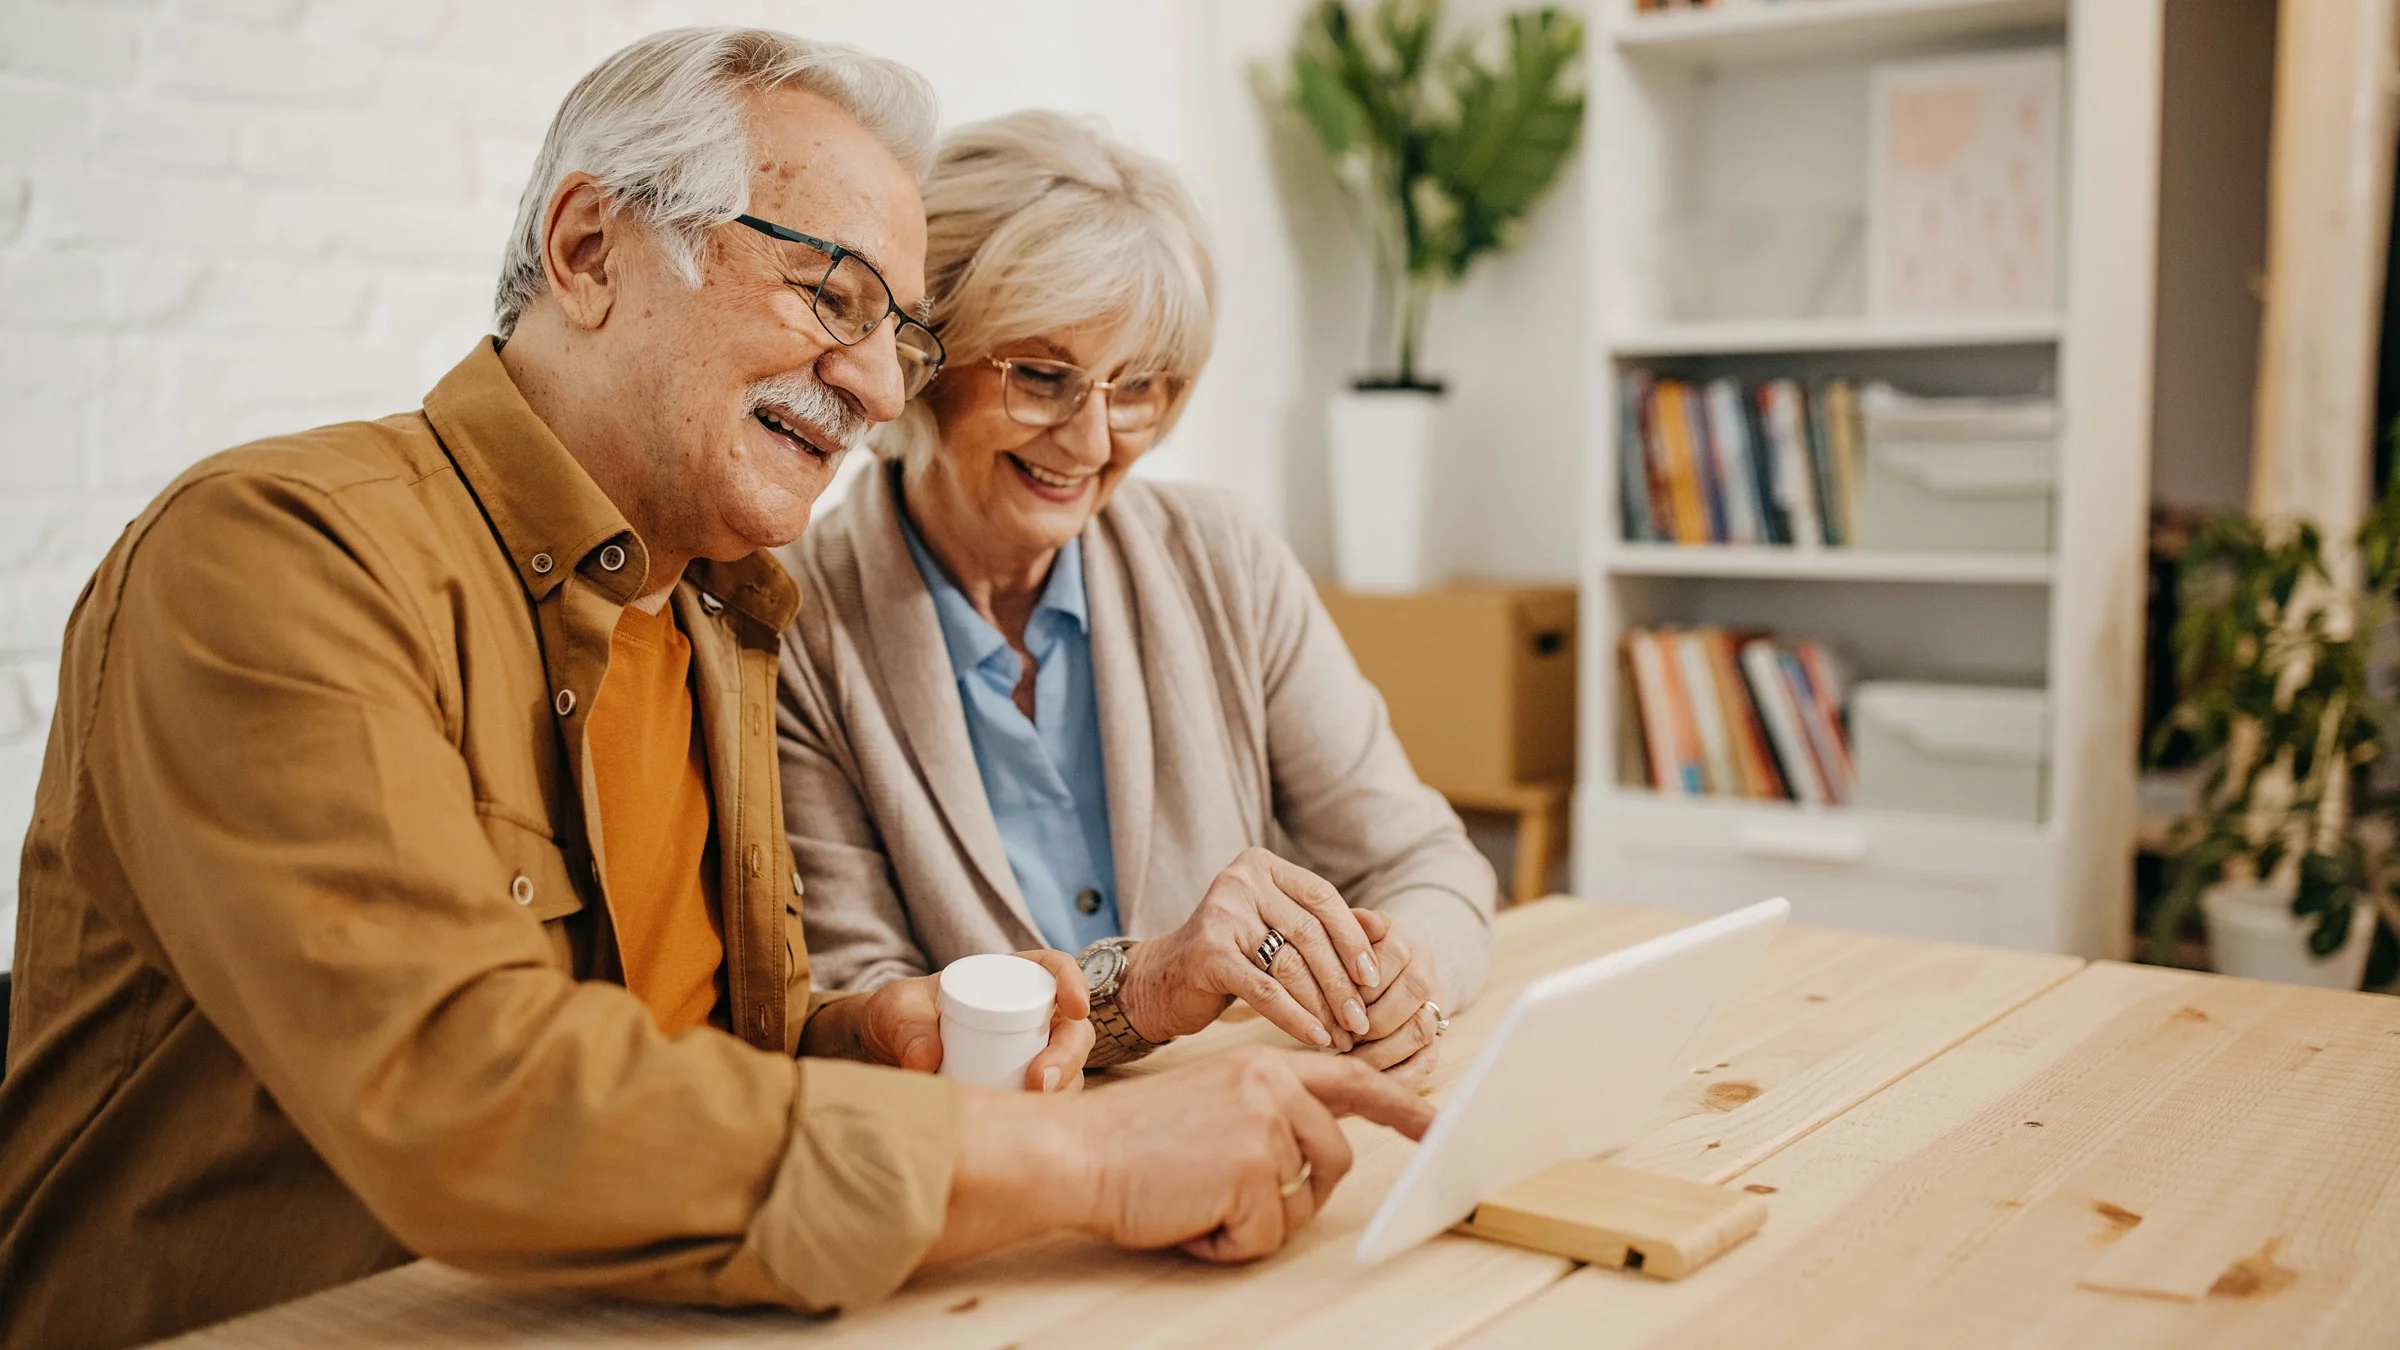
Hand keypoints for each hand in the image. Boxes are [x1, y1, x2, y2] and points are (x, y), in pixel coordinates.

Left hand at [802, 950, 1094, 1091]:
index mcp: (1009, 978)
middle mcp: (1029, 1017)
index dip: (1074, 983)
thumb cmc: (897, 1018)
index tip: (1075, 1008)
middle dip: (1068, 1055)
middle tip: (1042, 1083)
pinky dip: (1042, 1116)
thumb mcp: (896, 1011)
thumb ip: (908, 1027)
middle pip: (1072, 1030)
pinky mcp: (1021, 1091)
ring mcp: (1030, 1056)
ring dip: (1061, 1091)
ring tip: (1029, 1110)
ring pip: (1068, 1071)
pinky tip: (1024, 1130)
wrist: (883, 1057)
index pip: (1054, 969)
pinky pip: (1045, 1104)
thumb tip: (927, 1060)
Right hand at [1076, 1046, 1435, 1260]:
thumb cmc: (1131, 1140)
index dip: (1401, 1106)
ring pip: (1298, 1205)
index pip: (1353, 1079)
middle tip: (1231, 1200)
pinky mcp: (1252, 1170)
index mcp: (1265, 1064)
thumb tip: (1316, 1154)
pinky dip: (1225, 1244)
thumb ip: (1268, 1111)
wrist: (1074, 1153)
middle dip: (1294, 1196)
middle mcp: (1274, 1086)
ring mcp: (1266, 1126)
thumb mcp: (1211, 1101)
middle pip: (1333, 1161)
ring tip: (1196, 1199)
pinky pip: (1265, 1237)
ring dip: (1250, 1221)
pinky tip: (1187, 1216)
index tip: (1440, 1125)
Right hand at [1116, 848, 1379, 1050]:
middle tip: (1362, 1020)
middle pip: (1309, 933)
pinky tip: (1316, 1038)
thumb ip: (1320, 924)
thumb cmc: (1229, 955)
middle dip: (1341, 981)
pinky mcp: (1207, 954)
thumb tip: (1384, 930)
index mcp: (1261, 866)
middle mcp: (1239, 881)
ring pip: (1290, 964)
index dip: (1353, 939)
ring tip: (1344, 1036)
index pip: (1322, 898)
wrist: (1161, 981)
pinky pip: (1266, 990)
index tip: (1374, 979)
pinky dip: (1296, 1018)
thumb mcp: (1274, 929)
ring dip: (1323, 1005)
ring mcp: (1221, 915)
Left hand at [1340, 909, 1443, 1088]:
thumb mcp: (1334, 942)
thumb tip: (1359, 918)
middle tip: (1340, 1035)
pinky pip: (1424, 1062)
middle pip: (1414, 989)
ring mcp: (1433, 1005)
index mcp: (1398, 939)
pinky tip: (1369, 1077)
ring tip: (1349, 1059)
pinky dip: (1396, 1074)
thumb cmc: (1339, 966)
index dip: (1363, 980)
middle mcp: (1424, 968)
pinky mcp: (1434, 1040)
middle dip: (1373, 1018)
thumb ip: (1342, 932)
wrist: (1375, 980)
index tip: (1335, 1001)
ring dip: (1381, 1049)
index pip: (1393, 952)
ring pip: (1420, 1028)